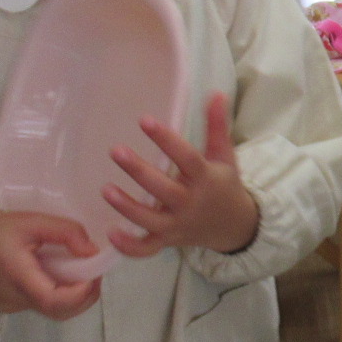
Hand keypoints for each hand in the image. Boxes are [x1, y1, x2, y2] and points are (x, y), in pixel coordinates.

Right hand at [0, 209, 102, 320]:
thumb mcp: (32, 221)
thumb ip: (66, 232)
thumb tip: (92, 252)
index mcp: (16, 276)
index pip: (53, 301)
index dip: (81, 293)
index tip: (95, 274)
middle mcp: (13, 299)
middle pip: (58, 311)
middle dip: (85, 296)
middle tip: (95, 273)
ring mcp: (11, 307)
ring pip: (53, 311)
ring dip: (73, 296)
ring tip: (79, 271)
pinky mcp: (10, 307)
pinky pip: (42, 305)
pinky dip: (58, 294)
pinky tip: (58, 275)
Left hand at [103, 93, 259, 258]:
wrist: (236, 227)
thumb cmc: (224, 185)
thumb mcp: (225, 155)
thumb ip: (217, 126)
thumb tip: (216, 93)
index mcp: (206, 178)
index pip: (186, 157)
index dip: (166, 139)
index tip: (145, 121)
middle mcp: (191, 203)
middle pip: (163, 188)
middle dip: (138, 171)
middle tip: (115, 151)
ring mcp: (178, 224)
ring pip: (150, 220)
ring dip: (127, 207)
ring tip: (105, 189)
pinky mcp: (168, 240)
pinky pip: (147, 248)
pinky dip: (129, 246)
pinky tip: (110, 232)